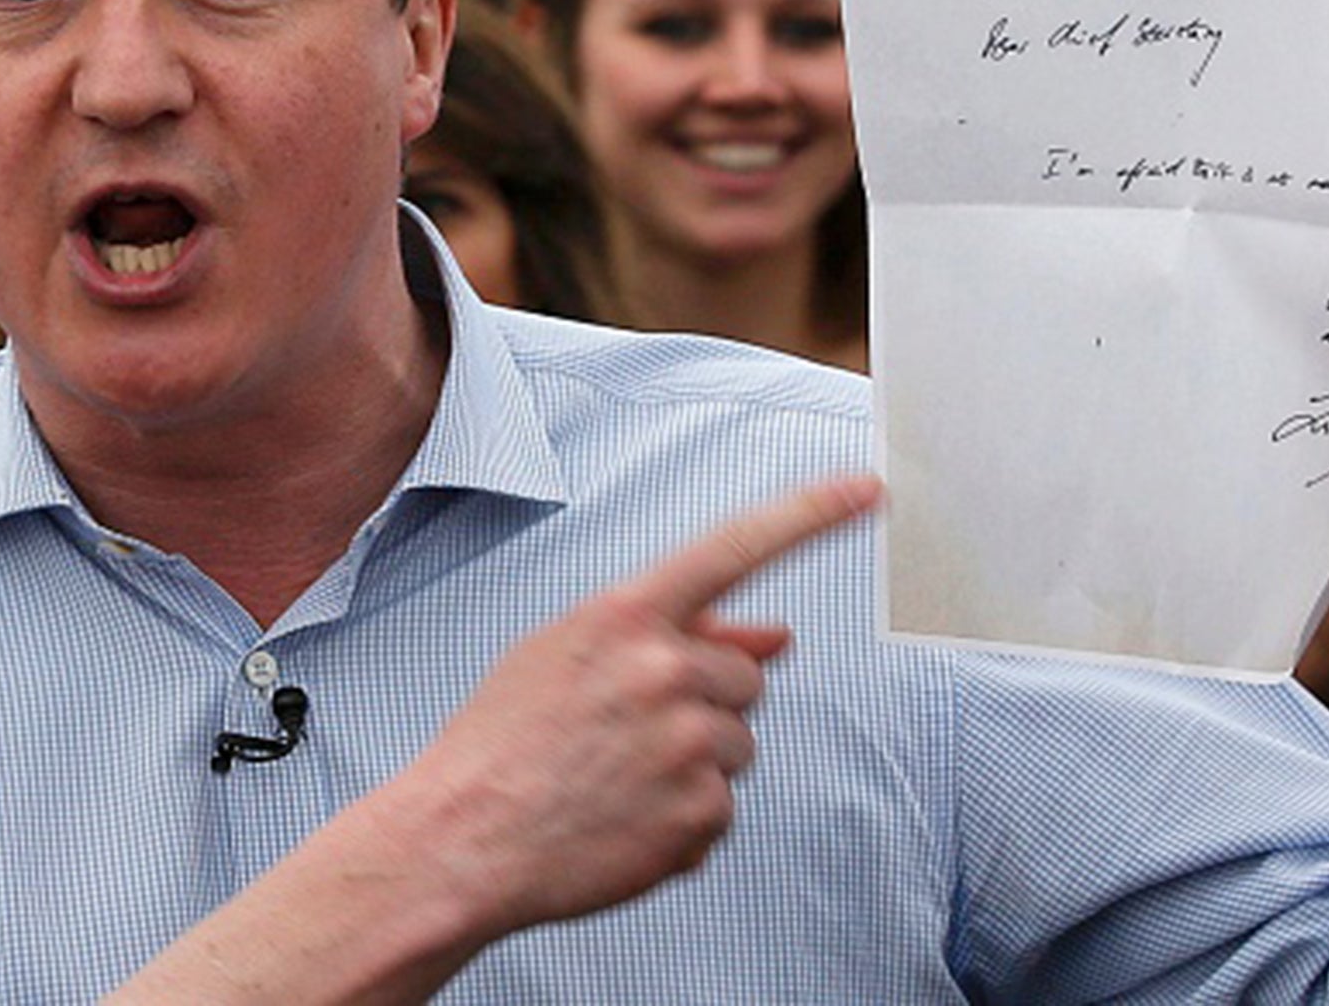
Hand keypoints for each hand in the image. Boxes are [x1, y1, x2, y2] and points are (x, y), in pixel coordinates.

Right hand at [394, 475, 880, 940]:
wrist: (460, 838)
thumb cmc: (507, 738)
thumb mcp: (572, 651)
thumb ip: (679, 631)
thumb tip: (779, 633)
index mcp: (628, 612)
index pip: (739, 545)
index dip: (811, 513)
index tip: (868, 489)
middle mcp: (667, 668)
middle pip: (745, 674)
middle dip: (705, 699)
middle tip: (626, 732)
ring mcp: (688, 742)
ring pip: (739, 742)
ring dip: (695, 761)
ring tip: (614, 778)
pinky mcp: (699, 812)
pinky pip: (722, 808)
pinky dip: (683, 819)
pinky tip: (621, 821)